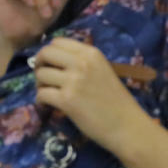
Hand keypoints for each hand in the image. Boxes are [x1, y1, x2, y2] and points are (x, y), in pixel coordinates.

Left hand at [34, 37, 150, 155]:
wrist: (127, 125)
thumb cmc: (116, 100)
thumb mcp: (102, 70)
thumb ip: (82, 61)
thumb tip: (56, 60)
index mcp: (90, 53)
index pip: (57, 42)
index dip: (49, 52)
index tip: (50, 64)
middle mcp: (81, 62)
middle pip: (45, 53)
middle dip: (40, 65)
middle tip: (44, 78)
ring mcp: (73, 81)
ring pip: (41, 74)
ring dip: (40, 84)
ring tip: (48, 93)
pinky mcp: (67, 100)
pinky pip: (42, 94)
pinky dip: (40, 100)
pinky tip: (47, 105)